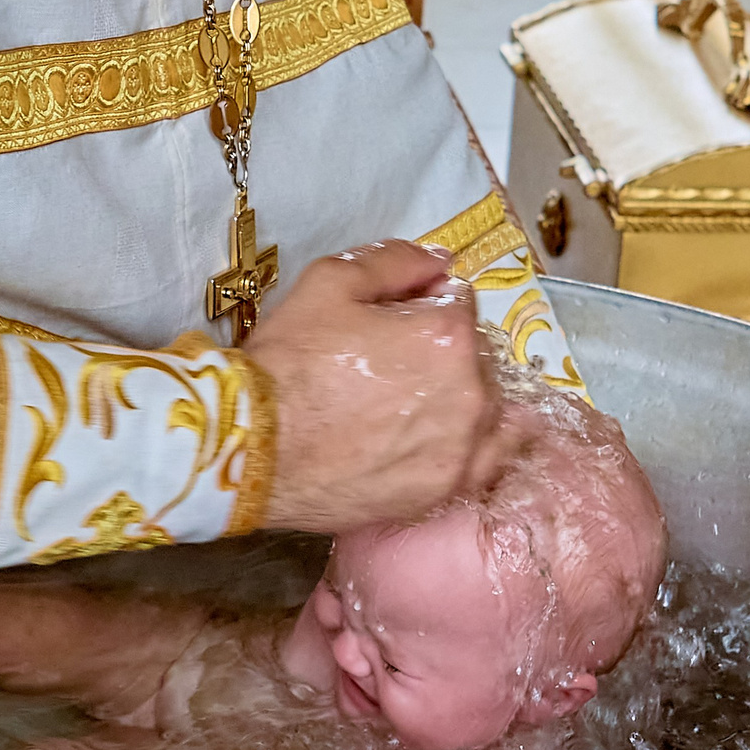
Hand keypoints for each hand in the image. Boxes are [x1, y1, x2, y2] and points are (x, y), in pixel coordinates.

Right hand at [243, 241, 518, 533]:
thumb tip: (439, 261)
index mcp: (448, 334)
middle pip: (477, 353)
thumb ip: (393, 261)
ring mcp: (464, 446)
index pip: (459, 300)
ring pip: (490, 406)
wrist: (256, 449)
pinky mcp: (447, 488)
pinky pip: (493, 461)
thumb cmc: (289, 362)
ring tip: (417, 405)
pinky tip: (461, 439)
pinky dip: (484, 444)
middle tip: (391, 364)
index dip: (424, 302)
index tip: (391, 318)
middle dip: (445, 349)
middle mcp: (471, 390)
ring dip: (465, 396)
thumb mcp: (328, 283)